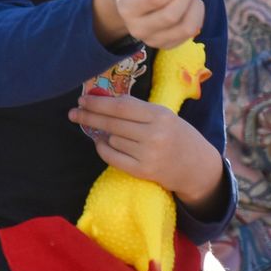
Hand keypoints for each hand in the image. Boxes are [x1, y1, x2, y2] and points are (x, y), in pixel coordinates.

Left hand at [69, 93, 222, 205]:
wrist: (196, 166)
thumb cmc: (178, 136)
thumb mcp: (165, 116)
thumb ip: (139, 109)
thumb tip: (107, 99)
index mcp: (160, 115)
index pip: (122, 106)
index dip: (99, 102)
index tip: (83, 98)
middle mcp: (154, 134)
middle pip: (113, 123)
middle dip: (90, 116)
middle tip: (74, 112)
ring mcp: (148, 154)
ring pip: (112, 139)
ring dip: (102, 133)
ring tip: (99, 129)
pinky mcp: (143, 171)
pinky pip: (113, 158)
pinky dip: (104, 149)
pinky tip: (101, 143)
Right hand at [93, 0, 203, 48]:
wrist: (123, 2)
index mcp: (127, 4)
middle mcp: (136, 27)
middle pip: (172, 15)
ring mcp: (151, 40)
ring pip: (186, 28)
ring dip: (195, 6)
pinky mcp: (165, 46)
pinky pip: (191, 33)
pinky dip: (196, 16)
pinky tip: (188, 6)